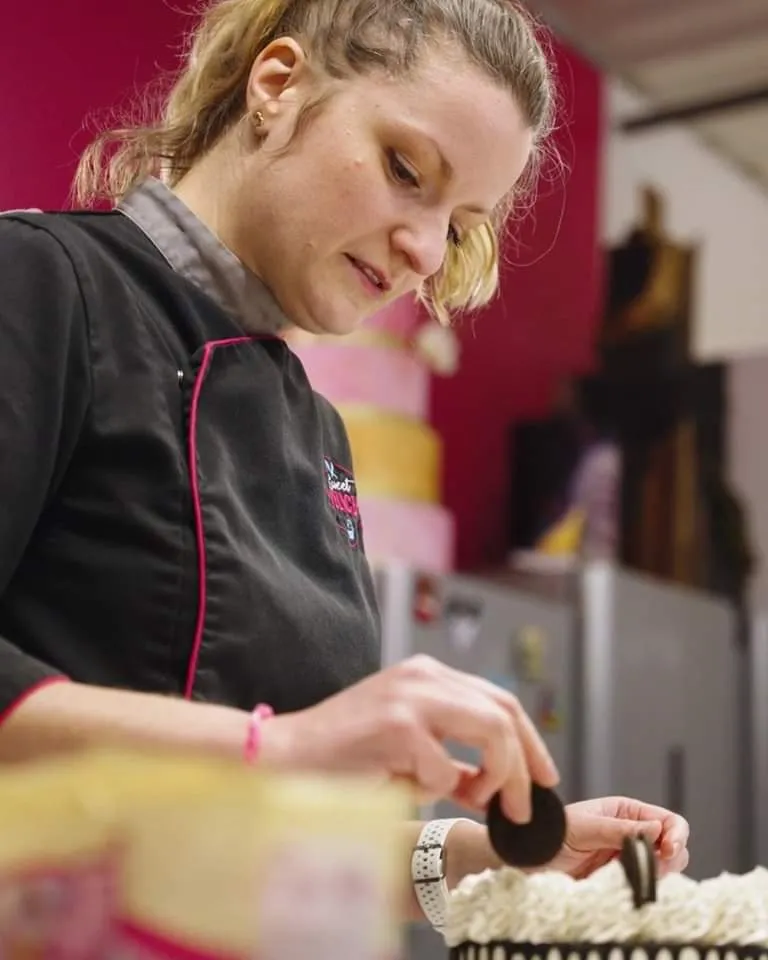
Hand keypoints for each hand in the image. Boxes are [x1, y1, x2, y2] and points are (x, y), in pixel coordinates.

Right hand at [260, 655, 559, 821]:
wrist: (283, 759)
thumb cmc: (342, 760)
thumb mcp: (408, 750)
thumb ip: (452, 760)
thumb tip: (494, 788)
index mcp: (427, 675)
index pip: (499, 699)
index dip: (529, 740)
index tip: (543, 778)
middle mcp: (423, 676)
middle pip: (504, 711)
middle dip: (526, 762)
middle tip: (526, 806)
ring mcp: (411, 697)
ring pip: (491, 730)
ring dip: (497, 777)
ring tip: (482, 804)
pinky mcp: (397, 726)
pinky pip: (446, 770)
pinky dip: (437, 790)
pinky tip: (408, 789)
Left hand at [547, 796, 689, 878]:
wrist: (532, 858)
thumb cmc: (554, 833)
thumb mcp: (586, 828)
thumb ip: (621, 830)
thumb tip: (657, 830)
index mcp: (627, 812)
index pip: (669, 821)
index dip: (676, 836)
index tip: (668, 850)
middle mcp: (634, 834)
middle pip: (674, 848)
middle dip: (669, 859)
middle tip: (652, 868)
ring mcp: (630, 859)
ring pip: (664, 870)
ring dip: (656, 875)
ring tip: (632, 877)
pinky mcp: (623, 881)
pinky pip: (645, 887)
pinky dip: (643, 889)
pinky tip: (627, 888)